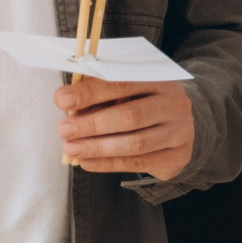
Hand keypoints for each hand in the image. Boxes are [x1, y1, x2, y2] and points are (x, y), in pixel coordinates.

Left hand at [57, 78, 195, 180]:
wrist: (180, 125)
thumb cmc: (143, 102)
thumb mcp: (128, 90)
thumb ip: (101, 94)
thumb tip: (67, 102)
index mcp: (160, 78)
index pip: (122, 84)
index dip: (90, 93)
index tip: (62, 100)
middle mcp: (175, 104)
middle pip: (130, 116)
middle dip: (92, 124)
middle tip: (63, 129)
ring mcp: (180, 132)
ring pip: (135, 143)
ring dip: (97, 148)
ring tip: (71, 148)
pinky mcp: (177, 156)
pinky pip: (138, 163)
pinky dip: (108, 164)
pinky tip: (87, 162)